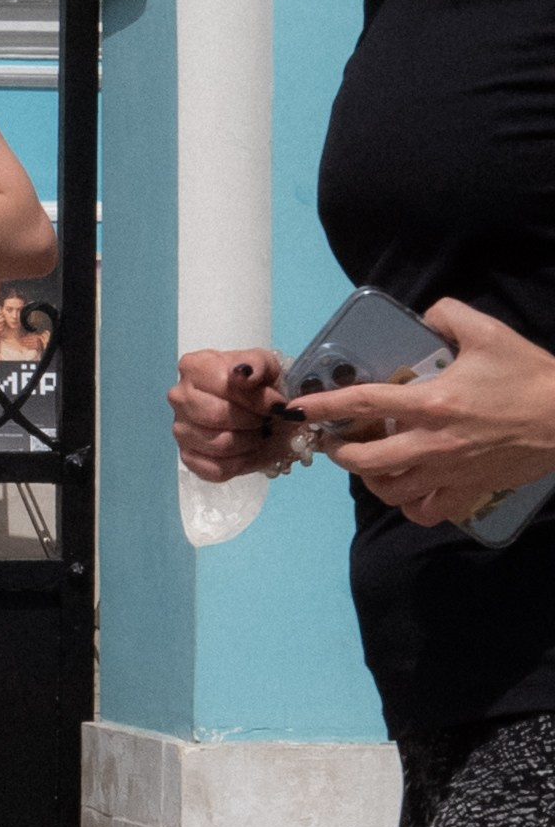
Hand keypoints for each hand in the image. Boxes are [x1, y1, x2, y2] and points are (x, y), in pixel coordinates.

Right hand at [169, 347, 297, 484]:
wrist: (254, 405)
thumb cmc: (256, 381)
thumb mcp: (265, 364)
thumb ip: (258, 365)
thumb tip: (245, 375)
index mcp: (194, 367)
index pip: (224, 386)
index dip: (256, 398)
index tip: (277, 404)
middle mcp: (180, 397)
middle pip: (218, 416)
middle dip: (253, 421)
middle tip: (268, 420)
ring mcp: (181, 429)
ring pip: (220, 444)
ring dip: (251, 443)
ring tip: (261, 434)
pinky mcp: (188, 457)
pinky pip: (217, 469)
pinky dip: (242, 463)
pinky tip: (251, 451)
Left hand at [285, 297, 554, 526]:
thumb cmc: (528, 375)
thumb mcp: (488, 332)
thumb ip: (447, 315)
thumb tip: (426, 316)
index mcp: (432, 403)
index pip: (364, 404)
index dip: (324, 406)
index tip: (298, 408)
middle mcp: (432, 444)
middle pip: (365, 459)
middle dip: (338, 450)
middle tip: (334, 439)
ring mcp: (448, 473)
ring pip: (389, 490)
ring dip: (368, 478)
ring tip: (366, 461)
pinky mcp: (467, 492)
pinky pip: (425, 511)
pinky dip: (409, 505)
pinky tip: (407, 488)